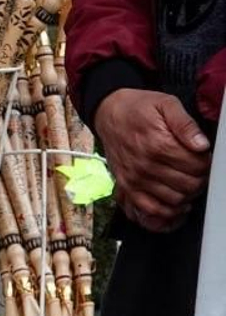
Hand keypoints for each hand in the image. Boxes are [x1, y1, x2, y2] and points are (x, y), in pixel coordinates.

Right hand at [94, 88, 211, 230]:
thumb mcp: (166, 104)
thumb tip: (202, 144)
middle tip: (198, 170)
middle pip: (189, 185)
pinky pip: (150, 208)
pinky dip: (166, 211)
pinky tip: (175, 202)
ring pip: (174, 199)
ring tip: (188, 182)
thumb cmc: (138, 108)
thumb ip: (185, 124)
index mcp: (158, 144)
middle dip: (200, 179)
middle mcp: (146, 165)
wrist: (108, 113)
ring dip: (187, 194)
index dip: (207, 163)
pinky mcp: (127, 185)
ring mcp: (135, 178)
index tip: (203, 157)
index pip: (198, 166)